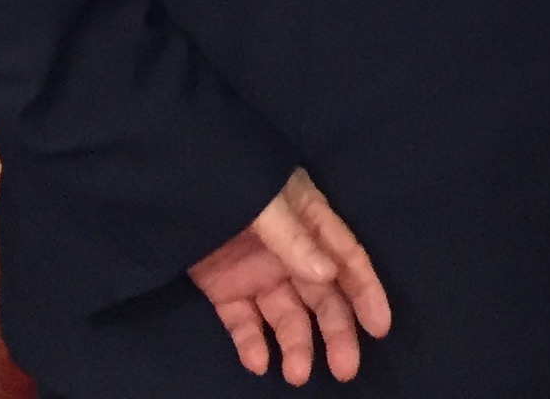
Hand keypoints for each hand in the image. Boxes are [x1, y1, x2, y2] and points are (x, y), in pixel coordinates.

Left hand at [187, 170, 393, 385]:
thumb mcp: (264, 200)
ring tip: (296, 373)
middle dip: (336, 332)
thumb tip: (328, 274)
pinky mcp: (224, 288)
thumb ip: (292, 237)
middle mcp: (289, 252)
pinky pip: (243, 321)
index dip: (366, 292)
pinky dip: (251, 343)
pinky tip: (257, 361)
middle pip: (322, 296)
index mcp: (308, 221)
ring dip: (295, 344)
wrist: (170, 175)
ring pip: (286, 315)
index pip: (347, 259)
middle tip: (344, 370)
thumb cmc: (229, 176)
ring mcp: (256, 271)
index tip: (379, 328)